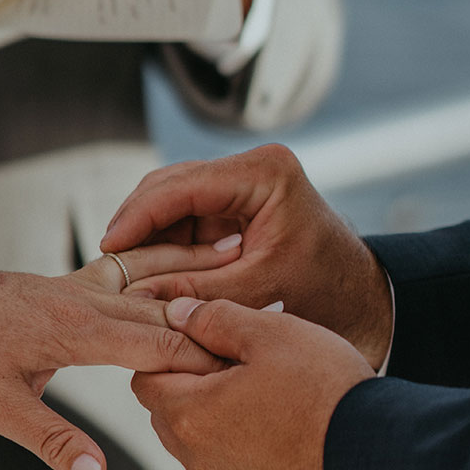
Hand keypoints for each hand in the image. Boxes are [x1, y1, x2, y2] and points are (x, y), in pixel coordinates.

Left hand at [0, 239, 244, 469]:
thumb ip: (53, 442)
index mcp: (73, 329)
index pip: (157, 341)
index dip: (206, 353)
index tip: (254, 362)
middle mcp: (84, 299)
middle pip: (165, 306)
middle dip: (217, 311)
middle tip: (277, 311)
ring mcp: (79, 284)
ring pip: (150, 278)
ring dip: (196, 269)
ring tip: (245, 250)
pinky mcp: (71, 282)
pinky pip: (129, 272)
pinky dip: (164, 263)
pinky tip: (188, 254)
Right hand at [103, 144, 393, 367]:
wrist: (361, 301)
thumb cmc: (328, 292)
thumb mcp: (259, 292)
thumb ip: (198, 291)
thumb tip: (138, 298)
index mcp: (266, 173)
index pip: (183, 185)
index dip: (139, 215)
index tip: (110, 246)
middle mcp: (252, 168)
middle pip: (171, 186)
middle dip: (137, 224)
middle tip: (108, 262)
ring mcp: (242, 185)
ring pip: (172, 201)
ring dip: (148, 236)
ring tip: (123, 272)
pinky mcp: (234, 206)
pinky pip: (185, 219)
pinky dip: (165, 244)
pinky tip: (147, 271)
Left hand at [132, 297, 372, 469]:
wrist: (374, 456)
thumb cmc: (322, 391)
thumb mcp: (268, 333)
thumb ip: (215, 319)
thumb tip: (180, 313)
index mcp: (188, 414)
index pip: (146, 376)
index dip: (170, 349)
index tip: (208, 336)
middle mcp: (196, 456)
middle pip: (168, 408)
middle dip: (190, 380)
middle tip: (238, 357)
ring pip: (198, 435)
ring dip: (216, 409)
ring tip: (264, 385)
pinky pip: (228, 458)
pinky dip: (241, 436)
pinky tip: (280, 416)